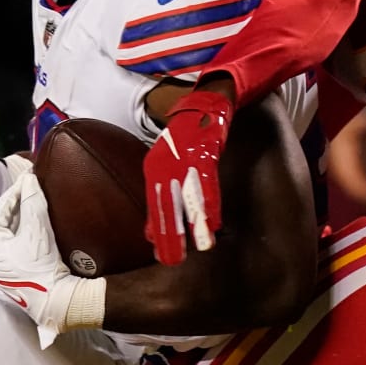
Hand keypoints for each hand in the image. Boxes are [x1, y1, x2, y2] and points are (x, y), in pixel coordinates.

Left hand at [0, 174, 101, 347]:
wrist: (55, 299)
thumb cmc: (42, 266)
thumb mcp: (37, 229)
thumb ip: (32, 201)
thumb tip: (29, 178)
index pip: (1, 209)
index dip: (16, 191)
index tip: (29, 178)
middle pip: (5, 220)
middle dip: (19, 202)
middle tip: (32, 185)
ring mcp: (1, 264)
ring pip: (11, 231)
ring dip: (23, 214)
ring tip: (35, 198)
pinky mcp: (14, 269)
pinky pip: (17, 241)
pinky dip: (26, 228)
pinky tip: (36, 219)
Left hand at [142, 90, 231, 264]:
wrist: (202, 106)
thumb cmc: (185, 141)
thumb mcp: (166, 167)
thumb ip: (160, 197)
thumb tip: (150, 232)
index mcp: (154, 168)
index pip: (153, 205)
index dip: (157, 230)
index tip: (160, 254)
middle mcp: (165, 164)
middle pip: (166, 204)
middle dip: (170, 234)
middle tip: (172, 260)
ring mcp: (185, 159)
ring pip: (188, 197)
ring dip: (194, 223)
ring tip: (198, 247)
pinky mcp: (205, 153)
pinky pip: (208, 183)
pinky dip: (211, 204)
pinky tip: (215, 223)